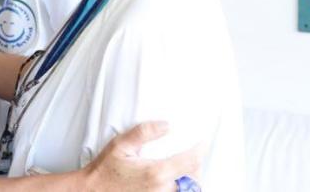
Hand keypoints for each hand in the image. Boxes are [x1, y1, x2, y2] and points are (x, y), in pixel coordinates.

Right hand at [83, 122, 200, 191]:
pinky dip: (180, 188)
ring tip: (188, 168)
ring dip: (190, 179)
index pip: (189, 161)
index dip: (200, 150)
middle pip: (193, 179)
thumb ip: (144, 132)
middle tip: (195, 154)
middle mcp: (162, 189)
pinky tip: (176, 180)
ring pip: (186, 190)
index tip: (203, 142)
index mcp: (156, 172)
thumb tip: (166, 125)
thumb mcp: (120, 144)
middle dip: (197, 165)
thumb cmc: (105, 170)